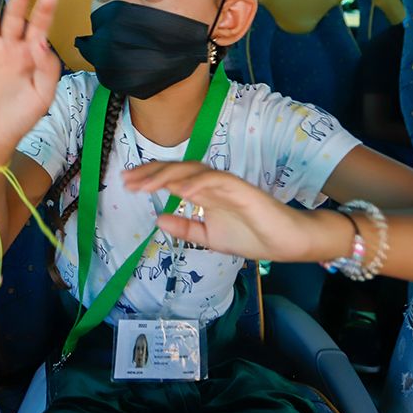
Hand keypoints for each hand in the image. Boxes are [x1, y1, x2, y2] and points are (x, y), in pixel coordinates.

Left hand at [122, 162, 351, 262]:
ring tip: (146, 184)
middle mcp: (212, 183)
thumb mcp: (209, 237)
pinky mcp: (241, 188)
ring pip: (193, 170)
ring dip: (168, 175)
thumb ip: (185, 228)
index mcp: (204, 193)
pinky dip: (197, 182)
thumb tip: (158, 221)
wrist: (286, 242)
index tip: (127, 183)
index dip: (149, 178)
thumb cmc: (252, 237)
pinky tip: (180, 190)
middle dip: (151, 173)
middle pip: (177, 169)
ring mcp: (226, 183)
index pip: (172, 178)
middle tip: (128, 180)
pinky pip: (216, 180)